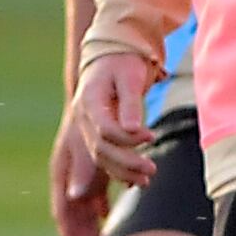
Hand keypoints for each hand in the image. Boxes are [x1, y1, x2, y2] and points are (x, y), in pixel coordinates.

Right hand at [49, 111, 111, 235]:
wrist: (106, 74)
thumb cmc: (98, 104)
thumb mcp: (90, 137)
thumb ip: (85, 167)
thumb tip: (76, 197)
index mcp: (64, 161)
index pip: (63, 204)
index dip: (68, 229)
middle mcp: (71, 165)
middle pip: (73, 209)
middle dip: (79, 233)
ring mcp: (84, 164)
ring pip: (84, 203)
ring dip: (91, 224)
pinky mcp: (97, 160)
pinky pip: (96, 191)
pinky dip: (102, 207)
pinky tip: (108, 220)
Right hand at [74, 53, 158, 187]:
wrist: (112, 55)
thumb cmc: (124, 61)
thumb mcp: (130, 77)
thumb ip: (130, 104)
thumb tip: (133, 130)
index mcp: (89, 101)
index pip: (105, 130)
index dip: (128, 139)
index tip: (152, 136)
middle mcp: (83, 117)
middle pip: (101, 149)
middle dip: (127, 163)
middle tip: (152, 169)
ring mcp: (87, 127)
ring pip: (100, 158)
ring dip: (123, 171)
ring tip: (146, 180)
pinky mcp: (96, 133)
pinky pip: (103, 157)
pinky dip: (118, 170)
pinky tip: (135, 180)